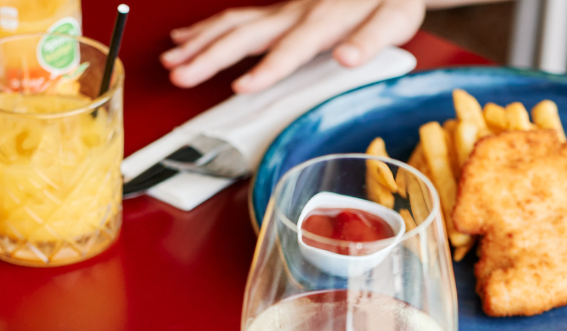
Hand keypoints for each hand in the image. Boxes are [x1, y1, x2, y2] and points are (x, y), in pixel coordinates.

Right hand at [162, 0, 425, 92]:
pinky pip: (237, 17)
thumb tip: (347, 56)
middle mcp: (297, 12)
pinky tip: (185, 38)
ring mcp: (285, 9)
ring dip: (200, 43)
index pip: (290, 48)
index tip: (241, 86)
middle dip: (209, 57)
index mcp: (325, 19)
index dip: (266, 68)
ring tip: (170, 62)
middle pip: (246, 35)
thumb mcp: (396, 19)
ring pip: (233, 23)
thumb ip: (372, 39)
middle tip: (179, 76)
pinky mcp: (282, 10)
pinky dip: (208, 28)